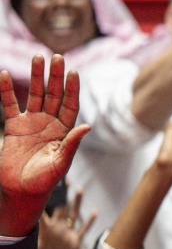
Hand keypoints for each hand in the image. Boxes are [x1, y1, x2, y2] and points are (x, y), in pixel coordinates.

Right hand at [0, 55, 90, 236]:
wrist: (20, 192)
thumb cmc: (44, 182)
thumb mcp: (61, 163)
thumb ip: (72, 144)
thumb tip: (87, 126)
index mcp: (65, 132)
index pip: (70, 105)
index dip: (72, 90)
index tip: (74, 72)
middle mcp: (50, 124)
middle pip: (54, 95)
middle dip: (56, 77)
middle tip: (57, 57)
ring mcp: (31, 124)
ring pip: (35, 95)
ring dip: (36, 77)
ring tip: (37, 58)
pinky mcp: (13, 127)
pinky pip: (9, 105)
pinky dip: (7, 91)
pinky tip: (6, 75)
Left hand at [37, 185, 94, 248]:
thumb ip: (33, 237)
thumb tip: (25, 227)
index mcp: (45, 229)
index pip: (43, 211)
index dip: (43, 199)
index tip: (43, 187)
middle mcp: (57, 227)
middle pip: (60, 207)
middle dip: (62, 194)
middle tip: (63, 180)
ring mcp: (67, 232)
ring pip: (73, 214)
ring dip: (76, 202)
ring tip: (79, 189)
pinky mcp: (76, 239)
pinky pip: (83, 228)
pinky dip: (89, 221)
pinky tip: (94, 212)